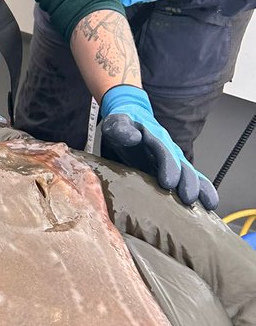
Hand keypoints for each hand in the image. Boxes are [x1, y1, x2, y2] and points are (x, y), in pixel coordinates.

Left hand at [99, 85, 217, 208]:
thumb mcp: (116, 122)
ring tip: (208, 206)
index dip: (169, 166)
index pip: (164, 151)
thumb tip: (134, 137)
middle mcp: (169, 149)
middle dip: (188, 182)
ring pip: (191, 174)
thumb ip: (121, 128)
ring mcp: (173, 161)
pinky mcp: (173, 171)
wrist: (131, 118)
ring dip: (200, 189)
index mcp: (155, 137)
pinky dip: (201, 192)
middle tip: (189, 199)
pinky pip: (189, 181)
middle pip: (183, 165)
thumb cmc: (123, 123)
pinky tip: (208, 207)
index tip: (169, 183)